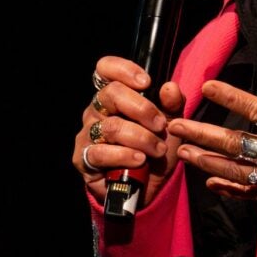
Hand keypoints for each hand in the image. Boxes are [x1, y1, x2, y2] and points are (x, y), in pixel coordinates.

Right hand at [72, 55, 185, 205]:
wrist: (151, 187)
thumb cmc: (157, 148)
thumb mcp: (172, 124)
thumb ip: (173, 104)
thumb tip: (170, 87)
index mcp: (115, 95)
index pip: (105, 69)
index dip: (123, 69)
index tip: (146, 82)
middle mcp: (97, 110)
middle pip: (111, 93)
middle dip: (142, 108)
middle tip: (161, 125)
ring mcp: (88, 134)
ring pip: (111, 126)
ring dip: (140, 137)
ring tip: (157, 149)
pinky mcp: (83, 159)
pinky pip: (100, 152)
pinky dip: (125, 156)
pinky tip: (139, 160)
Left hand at [167, 48, 256, 208]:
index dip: (232, 98)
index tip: (206, 87)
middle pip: (237, 144)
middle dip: (203, 134)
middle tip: (174, 125)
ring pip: (237, 171)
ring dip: (207, 161)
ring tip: (181, 152)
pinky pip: (250, 194)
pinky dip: (229, 188)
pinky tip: (210, 182)